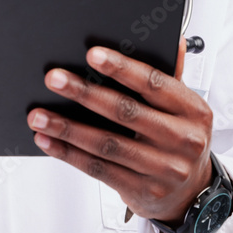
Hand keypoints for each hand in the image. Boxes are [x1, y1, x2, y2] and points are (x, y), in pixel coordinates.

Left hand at [26, 39, 213, 223]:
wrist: (192, 192)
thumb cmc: (180, 138)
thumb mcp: (184, 107)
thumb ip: (171, 74)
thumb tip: (171, 39)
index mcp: (193, 111)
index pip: (154, 83)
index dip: (122, 68)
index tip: (92, 54)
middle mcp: (182, 140)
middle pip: (125, 111)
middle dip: (85, 93)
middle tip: (54, 79)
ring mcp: (163, 169)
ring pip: (106, 144)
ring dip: (67, 128)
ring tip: (39, 115)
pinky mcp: (142, 191)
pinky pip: (99, 169)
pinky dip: (69, 154)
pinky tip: (48, 141)